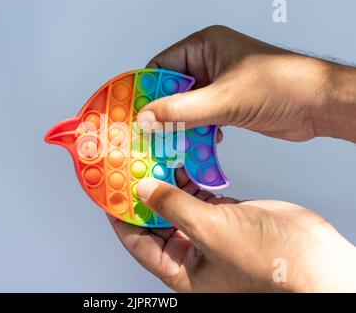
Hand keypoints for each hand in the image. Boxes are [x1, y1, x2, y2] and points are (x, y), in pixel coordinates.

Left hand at [109, 169, 355, 291]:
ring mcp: (205, 230)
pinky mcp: (222, 213)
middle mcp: (189, 250)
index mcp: (180, 269)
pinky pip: (195, 192)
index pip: (137, 240)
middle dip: (141, 191)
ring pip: (173, 201)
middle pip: (152, 218)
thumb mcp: (211, 233)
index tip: (109, 189)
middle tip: (128, 164)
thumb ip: (173, 208)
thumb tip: (143, 188)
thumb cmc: (268, 262)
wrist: (314, 256)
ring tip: (150, 154)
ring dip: (163, 179)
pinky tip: (179, 158)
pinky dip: (187, 175)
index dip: (120, 214)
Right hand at [137, 25, 355, 142]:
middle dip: (163, 112)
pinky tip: (201, 142)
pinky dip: (197, 132)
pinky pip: (200, 118)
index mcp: (205, 47)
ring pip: (185, 107)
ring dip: (180, 126)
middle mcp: (209, 64)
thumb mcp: (224, 98)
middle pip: (171, 90)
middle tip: (151, 132)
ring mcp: (218, 85)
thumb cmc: (284, 84)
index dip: (146, 90)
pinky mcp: (226, 104)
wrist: (318, 104)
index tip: (133, 112)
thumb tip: (148, 116)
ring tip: (175, 141)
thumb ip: (182, 110)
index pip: (161, 67)